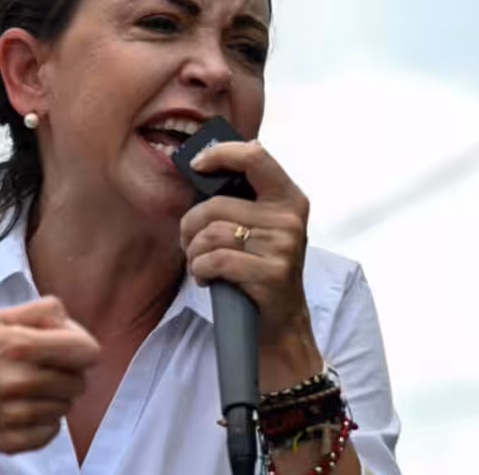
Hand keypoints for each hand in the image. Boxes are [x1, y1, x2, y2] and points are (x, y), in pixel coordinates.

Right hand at [0, 297, 99, 454]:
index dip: (82, 348)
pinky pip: (51, 431)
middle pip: (79, 383)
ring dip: (53, 399)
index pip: (87, 352)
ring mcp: (14, 415)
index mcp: (19, 345)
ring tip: (27, 391)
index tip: (68, 350)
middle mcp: (18, 381)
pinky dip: (42, 423)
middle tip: (43, 371)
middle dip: (66, 375)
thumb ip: (40, 311)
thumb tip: (68, 320)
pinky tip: (21, 411)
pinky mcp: (10, 441)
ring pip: (66, 408)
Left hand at [179, 140, 320, 377]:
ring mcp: (282, 246)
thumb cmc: (261, 270)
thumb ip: (241, 198)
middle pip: (215, 205)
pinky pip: (214, 260)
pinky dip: (200, 270)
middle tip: (189, 242)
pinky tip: (206, 278)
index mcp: (288, 197)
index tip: (198, 165)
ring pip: (210, 234)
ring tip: (200, 263)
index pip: (254, 155)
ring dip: (193, 253)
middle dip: (190, 226)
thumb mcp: (262, 227)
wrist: (281, 324)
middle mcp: (289, 218)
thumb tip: (201, 169)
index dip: (220, 154)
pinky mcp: (271, 273)